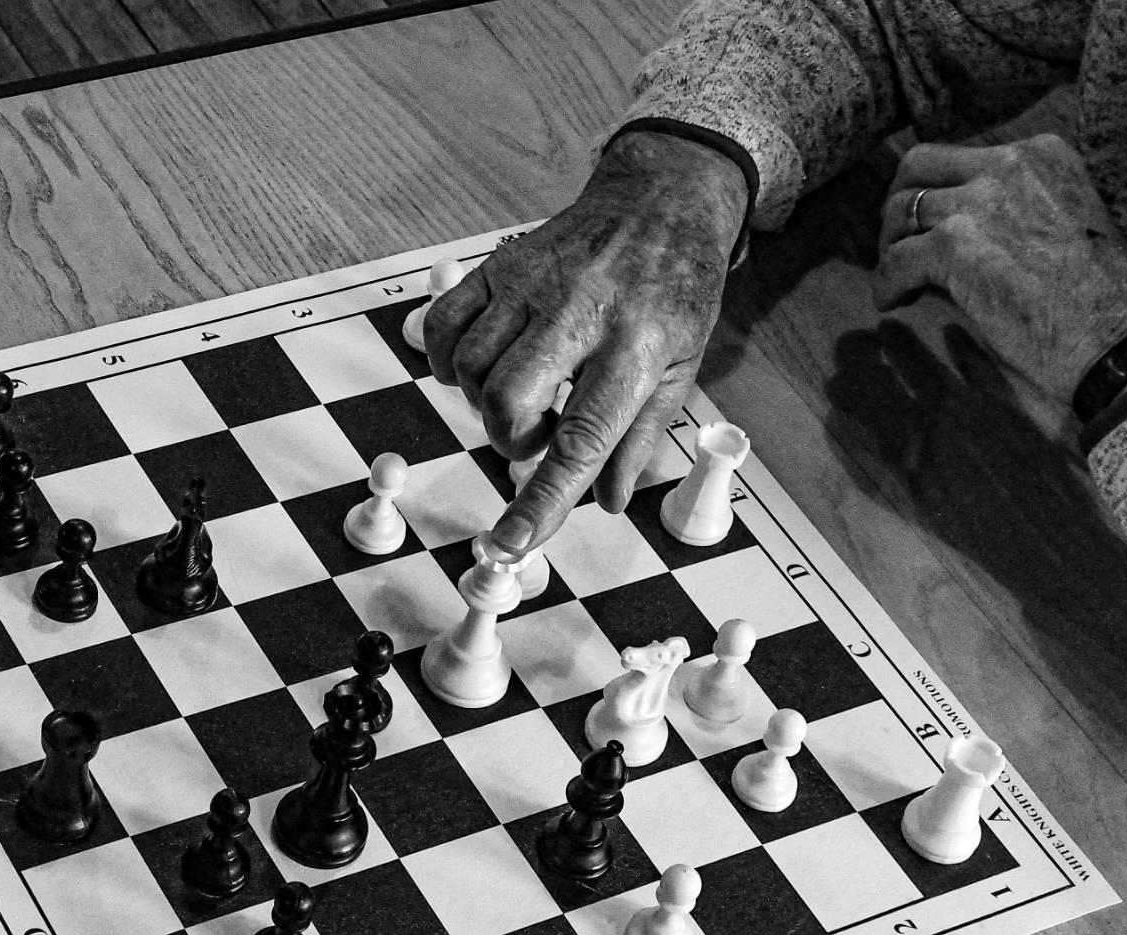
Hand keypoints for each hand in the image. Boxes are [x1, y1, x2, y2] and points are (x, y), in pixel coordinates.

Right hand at [426, 131, 747, 553]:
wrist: (658, 199)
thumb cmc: (675, 288)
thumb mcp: (683, 365)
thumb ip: (641, 435)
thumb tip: (605, 501)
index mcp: (637, 346)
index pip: (583, 439)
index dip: (544, 499)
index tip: (513, 543)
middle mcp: (579, 312)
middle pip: (510, 402)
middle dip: (512, 440)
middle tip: (538, 434)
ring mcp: (531, 284)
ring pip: (473, 371)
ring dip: (487, 404)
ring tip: (523, 394)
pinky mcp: (498, 265)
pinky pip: (443, 329)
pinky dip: (448, 363)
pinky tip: (478, 368)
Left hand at [876, 134, 1126, 436]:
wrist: (1113, 336)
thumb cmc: (1094, 294)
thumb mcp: (1056, 220)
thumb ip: (1005, 207)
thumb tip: (940, 219)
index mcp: (1041, 154)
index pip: (958, 157)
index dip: (934, 192)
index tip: (929, 225)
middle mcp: (1011, 164)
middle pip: (917, 167)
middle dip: (898, 206)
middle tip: (898, 244)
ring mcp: (981, 201)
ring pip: (899, 211)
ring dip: (890, 248)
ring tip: (902, 280)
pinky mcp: (955, 245)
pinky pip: (894, 260)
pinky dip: (886, 284)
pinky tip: (894, 303)